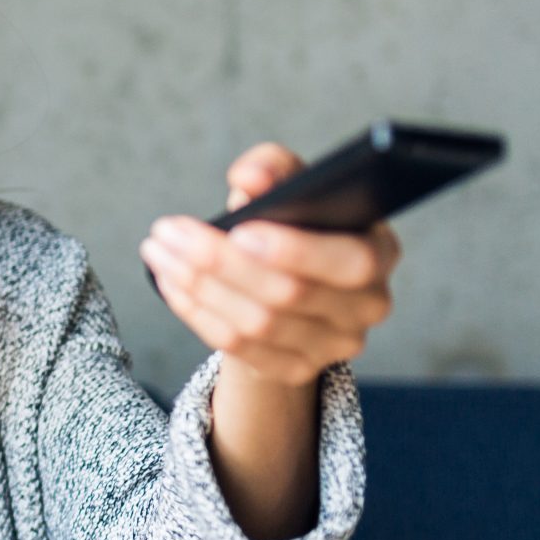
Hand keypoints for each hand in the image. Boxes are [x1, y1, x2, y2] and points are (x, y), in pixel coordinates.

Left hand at [138, 141, 401, 388]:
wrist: (290, 281)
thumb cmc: (297, 223)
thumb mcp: (293, 186)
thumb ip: (274, 169)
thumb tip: (249, 178)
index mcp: (379, 253)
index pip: (351, 261)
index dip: (295, 250)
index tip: (239, 229)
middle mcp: (368, 306)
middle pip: (289, 294)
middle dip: (220, 262)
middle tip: (168, 233)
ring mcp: (334, 345)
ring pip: (256, 323)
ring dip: (197, 285)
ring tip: (159, 252)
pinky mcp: (298, 370)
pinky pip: (238, 347)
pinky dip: (197, 312)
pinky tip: (170, 283)